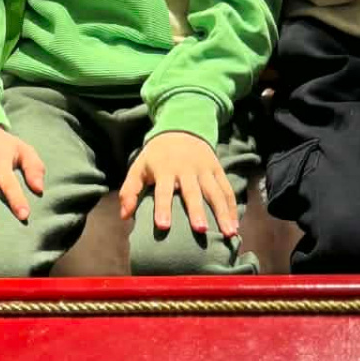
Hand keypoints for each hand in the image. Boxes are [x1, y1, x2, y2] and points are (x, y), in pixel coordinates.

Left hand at [121, 132, 237, 238]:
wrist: (181, 128)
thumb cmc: (157, 155)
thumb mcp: (139, 167)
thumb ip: (130, 190)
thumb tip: (124, 216)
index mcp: (165, 168)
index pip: (163, 190)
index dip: (162, 208)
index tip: (163, 227)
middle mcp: (187, 168)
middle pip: (193, 192)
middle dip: (197, 211)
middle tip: (201, 230)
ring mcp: (205, 168)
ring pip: (215, 192)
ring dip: (223, 212)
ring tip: (229, 232)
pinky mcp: (217, 169)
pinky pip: (227, 189)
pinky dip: (232, 207)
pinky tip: (235, 225)